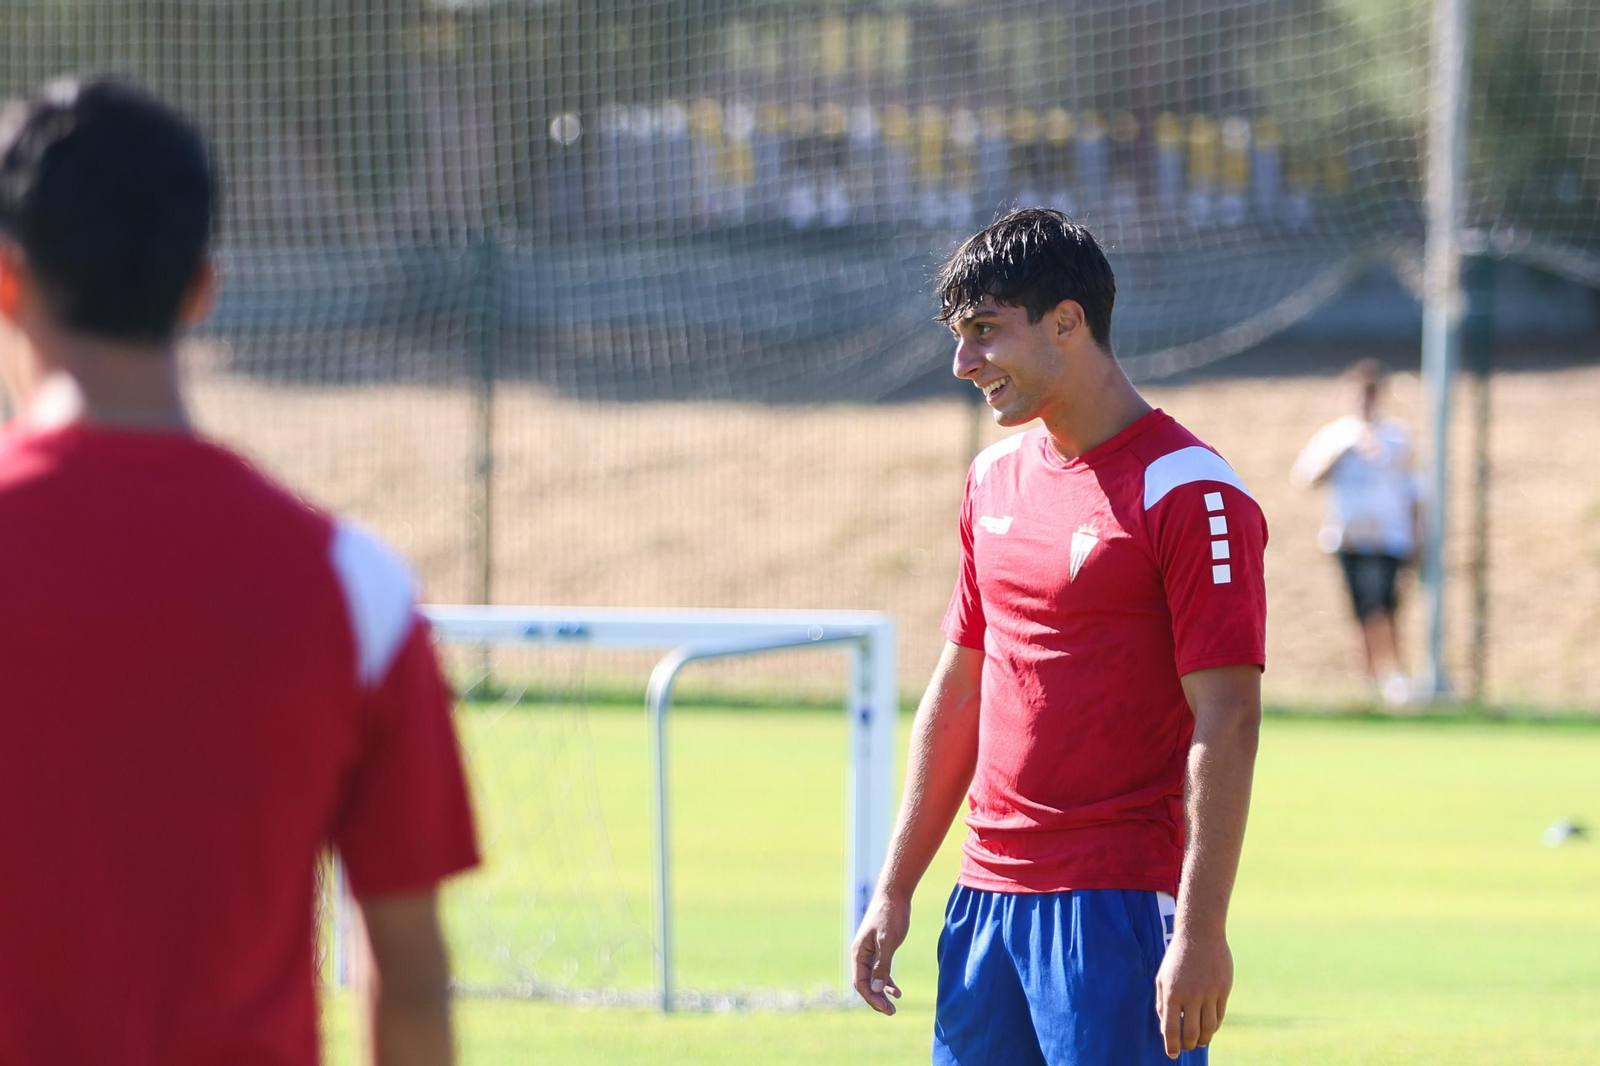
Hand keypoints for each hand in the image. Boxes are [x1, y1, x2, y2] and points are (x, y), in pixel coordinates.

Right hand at [849, 891, 908, 1014]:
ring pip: (872, 979)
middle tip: (891, 1012)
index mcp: (858, 953)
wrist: (895, 894)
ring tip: (894, 1006)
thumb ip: (882, 965)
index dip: (872, 998)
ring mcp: (870, 952)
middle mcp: (861, 954)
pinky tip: (897, 991)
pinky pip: (880, 971)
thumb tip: (875, 988)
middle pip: (865, 984)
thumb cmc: (890, 915)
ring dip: (881, 993)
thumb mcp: (887, 941)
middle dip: (876, 999)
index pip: (860, 983)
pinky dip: (887, 982)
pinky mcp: (880, 949)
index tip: (886, 1009)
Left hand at [1154, 930, 1232, 1058]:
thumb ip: (1162, 1002)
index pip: (1171, 1029)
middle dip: (1187, 1045)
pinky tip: (1209, 1027)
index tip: (1172, 1055)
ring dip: (1203, 1039)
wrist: (1200, 934)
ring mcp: (1209, 993)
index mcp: (1172, 993)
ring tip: (1198, 1041)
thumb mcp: (1162, 977)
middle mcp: (1191, 996)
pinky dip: (1214, 1026)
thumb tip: (1165, 1026)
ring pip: (1209, 1028)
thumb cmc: (1177, 956)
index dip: (1171, 1046)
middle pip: (1191, 1033)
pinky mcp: (1223, 990)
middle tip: (1185, 1047)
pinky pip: (1219, 1015)